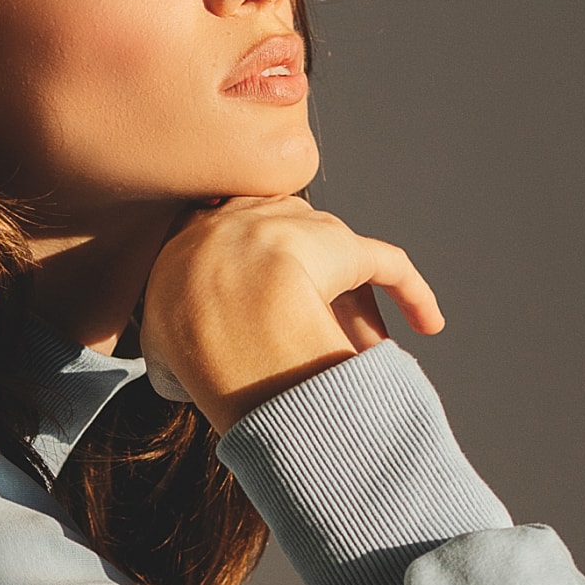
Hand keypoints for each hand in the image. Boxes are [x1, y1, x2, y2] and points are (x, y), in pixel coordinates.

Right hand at [139, 195, 444, 434]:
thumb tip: (171, 371)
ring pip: (333, 258)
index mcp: (197, 230)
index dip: (236, 260)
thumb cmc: (181, 329)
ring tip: (356, 344)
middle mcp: (250, 214)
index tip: (240, 289)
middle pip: (282, 237)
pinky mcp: (348, 247)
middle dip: (297, 274)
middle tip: (304, 323)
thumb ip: (167, 346)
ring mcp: (302, 226)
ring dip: (349, 305)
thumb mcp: (156, 337)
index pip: (221, 231)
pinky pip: (389, 266)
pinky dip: (412, 294)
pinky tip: (428, 325)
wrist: (220, 300)